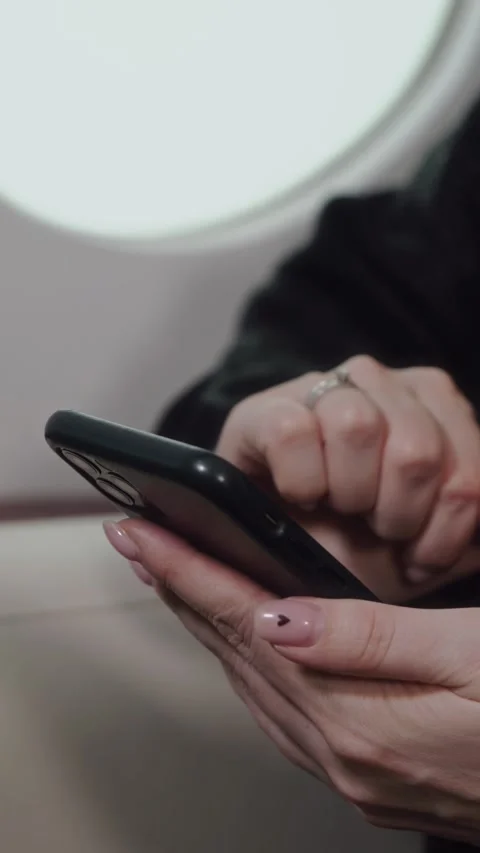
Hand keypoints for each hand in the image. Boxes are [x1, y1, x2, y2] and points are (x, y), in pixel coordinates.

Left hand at [105, 518, 479, 845]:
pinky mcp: (365, 774)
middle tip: (137, 542)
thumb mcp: (472, 657)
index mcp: (357, 718)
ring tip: (176, 577)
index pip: (246, 626)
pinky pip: (278, 711)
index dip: (189, 573)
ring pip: (249, 683)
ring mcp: (349, 770)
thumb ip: (369, 640)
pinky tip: (242, 642)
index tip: (140, 533)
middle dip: (180, 590)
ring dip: (207, 624)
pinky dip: (245, 665)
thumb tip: (278, 617)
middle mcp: (339, 752)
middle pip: (235, 654)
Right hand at [217, 357, 479, 591]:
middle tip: (375, 530)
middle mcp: (384, 381)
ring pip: (357, 427)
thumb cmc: (358, 542)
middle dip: (398, 515)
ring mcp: (323, 386)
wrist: (278, 550)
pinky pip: (294, 433)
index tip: (418, 555)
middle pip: (417, 451)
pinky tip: (300, 496)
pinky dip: (300, 482)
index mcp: (436, 403)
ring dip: (349, 493)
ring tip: (338, 508)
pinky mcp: (265, 406)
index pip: (469, 473)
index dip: (446, 531)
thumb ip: (471, 523)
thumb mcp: (428, 543)